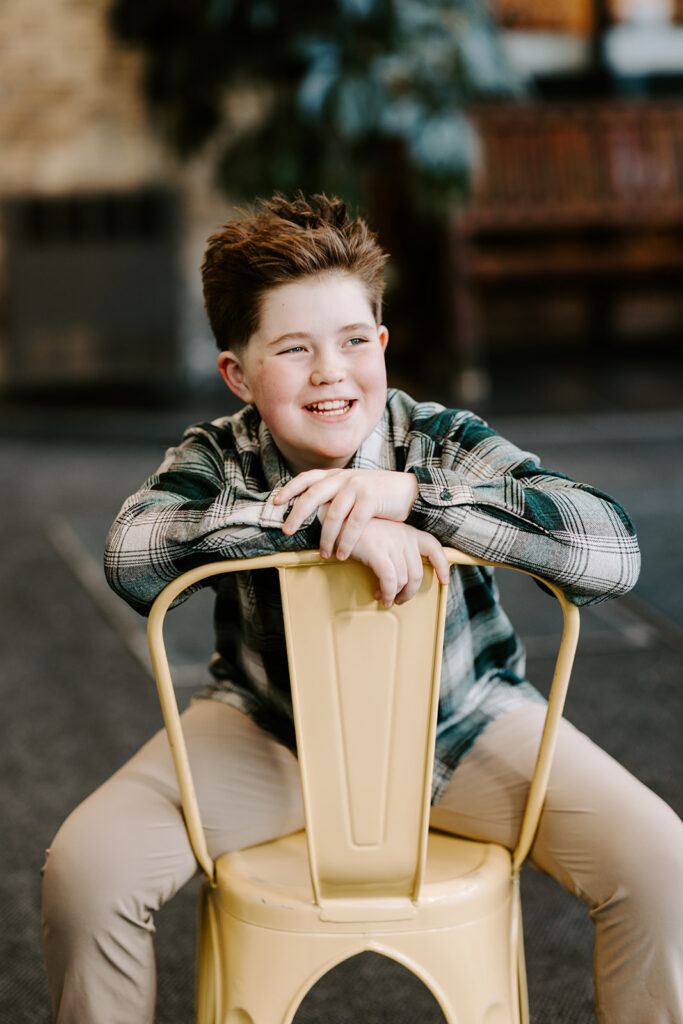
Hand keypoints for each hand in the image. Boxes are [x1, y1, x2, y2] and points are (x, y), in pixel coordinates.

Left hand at [274, 468, 418, 559]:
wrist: (411, 491)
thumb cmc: (380, 496)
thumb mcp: (355, 490)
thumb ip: (336, 495)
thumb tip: (313, 511)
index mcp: (338, 475)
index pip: (307, 477)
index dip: (290, 488)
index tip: (275, 501)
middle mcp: (344, 477)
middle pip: (312, 495)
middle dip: (297, 514)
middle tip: (286, 532)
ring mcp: (358, 486)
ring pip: (332, 514)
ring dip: (325, 537)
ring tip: (323, 554)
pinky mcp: (371, 499)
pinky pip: (353, 524)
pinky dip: (346, 541)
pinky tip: (342, 554)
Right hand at [344, 519, 449, 606]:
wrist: (338, 519)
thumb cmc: (360, 531)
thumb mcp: (385, 535)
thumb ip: (397, 548)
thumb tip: (402, 574)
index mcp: (408, 532)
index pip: (434, 547)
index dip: (442, 566)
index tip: (444, 581)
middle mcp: (404, 538)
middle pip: (417, 573)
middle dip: (410, 591)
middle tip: (400, 599)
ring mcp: (392, 545)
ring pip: (404, 580)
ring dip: (395, 595)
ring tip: (385, 598)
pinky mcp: (378, 553)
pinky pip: (389, 580)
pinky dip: (387, 592)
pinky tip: (380, 595)